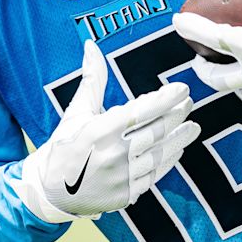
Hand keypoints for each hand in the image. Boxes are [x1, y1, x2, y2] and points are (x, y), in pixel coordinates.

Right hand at [11, 40, 199, 222]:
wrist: (49, 192)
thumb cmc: (65, 145)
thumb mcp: (77, 112)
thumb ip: (92, 79)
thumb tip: (92, 45)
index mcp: (98, 132)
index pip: (139, 112)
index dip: (164, 99)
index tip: (182, 88)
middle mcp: (111, 155)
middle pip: (154, 132)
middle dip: (176, 115)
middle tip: (189, 102)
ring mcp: (120, 178)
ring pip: (159, 154)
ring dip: (179, 139)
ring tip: (193, 126)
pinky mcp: (125, 195)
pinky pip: (154, 175)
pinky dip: (168, 161)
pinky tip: (177, 149)